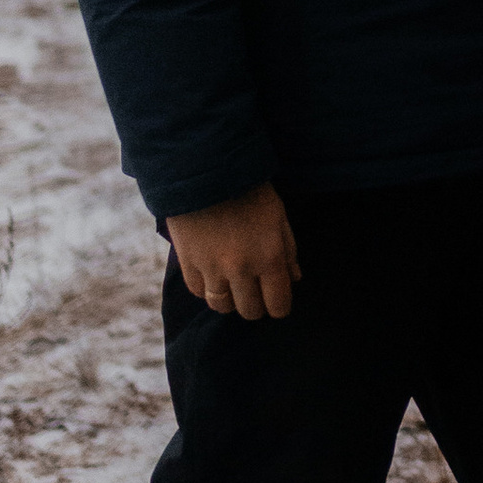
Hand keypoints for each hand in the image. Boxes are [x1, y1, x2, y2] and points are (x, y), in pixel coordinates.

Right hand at [168, 182, 301, 320]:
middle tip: (256, 291)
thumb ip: (288, 252)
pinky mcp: (188, 265)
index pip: (278, 305)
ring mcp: (212, 270)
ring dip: (231, 300)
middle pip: (250, 311)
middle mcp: (241, 270)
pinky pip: (199, 293)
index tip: (277, 301)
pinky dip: (207, 289)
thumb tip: (294, 279)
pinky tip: (213, 276)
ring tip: (233, 285)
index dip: (279, 307)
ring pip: (222, 307)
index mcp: (269, 258)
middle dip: (256, 305)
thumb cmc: (250, 191)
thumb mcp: (278, 217)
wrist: (206, 172)